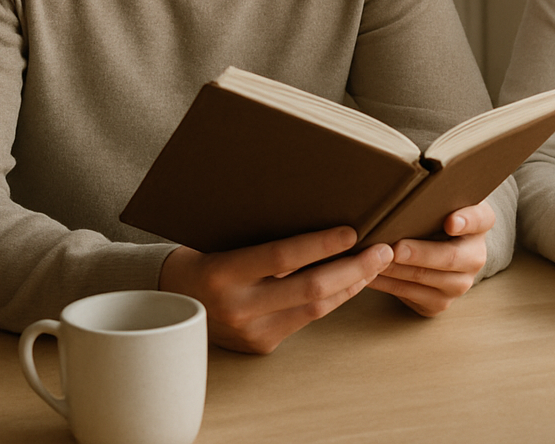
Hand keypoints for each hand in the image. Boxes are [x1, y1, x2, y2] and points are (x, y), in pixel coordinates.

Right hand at [159, 226, 392, 353]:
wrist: (170, 300)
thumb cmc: (207, 254)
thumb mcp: (228, 238)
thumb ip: (267, 232)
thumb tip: (322, 209)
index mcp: (223, 271)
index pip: (282, 256)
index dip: (321, 244)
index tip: (353, 230)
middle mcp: (236, 306)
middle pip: (309, 288)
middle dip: (354, 269)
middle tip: (383, 249)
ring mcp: (249, 331)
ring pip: (315, 308)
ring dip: (352, 284)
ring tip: (377, 263)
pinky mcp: (260, 345)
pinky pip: (307, 319)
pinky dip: (334, 298)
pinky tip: (353, 282)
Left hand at [367, 201, 494, 316]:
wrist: (440, 250)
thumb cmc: (435, 217)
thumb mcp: (442, 202)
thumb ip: (434, 194)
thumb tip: (406, 181)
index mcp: (480, 224)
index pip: (480, 218)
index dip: (466, 221)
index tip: (450, 222)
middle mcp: (475, 256)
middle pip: (450, 257)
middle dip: (420, 253)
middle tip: (396, 248)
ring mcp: (460, 283)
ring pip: (426, 279)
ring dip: (397, 270)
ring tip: (374, 260)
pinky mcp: (440, 302)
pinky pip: (411, 295)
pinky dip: (388, 284)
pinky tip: (371, 275)